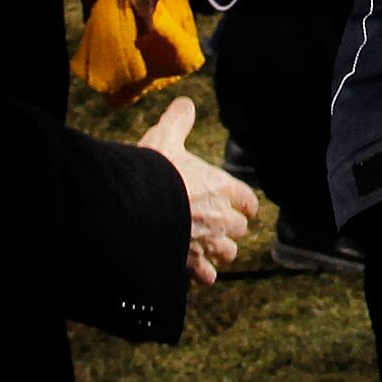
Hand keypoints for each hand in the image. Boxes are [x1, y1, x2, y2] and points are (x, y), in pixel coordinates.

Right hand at [138, 97, 257, 285]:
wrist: (133, 209)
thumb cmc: (153, 172)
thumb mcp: (166, 137)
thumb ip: (178, 120)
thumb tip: (185, 104)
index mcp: (222, 187)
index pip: (248, 200)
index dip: (242, 202)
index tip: (236, 202)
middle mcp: (221, 218)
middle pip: (239, 228)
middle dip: (230, 227)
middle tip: (215, 223)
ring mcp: (207, 243)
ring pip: (228, 254)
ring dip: (220, 251)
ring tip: (207, 247)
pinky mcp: (190, 264)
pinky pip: (207, 276)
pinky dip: (202, 275)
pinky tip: (191, 268)